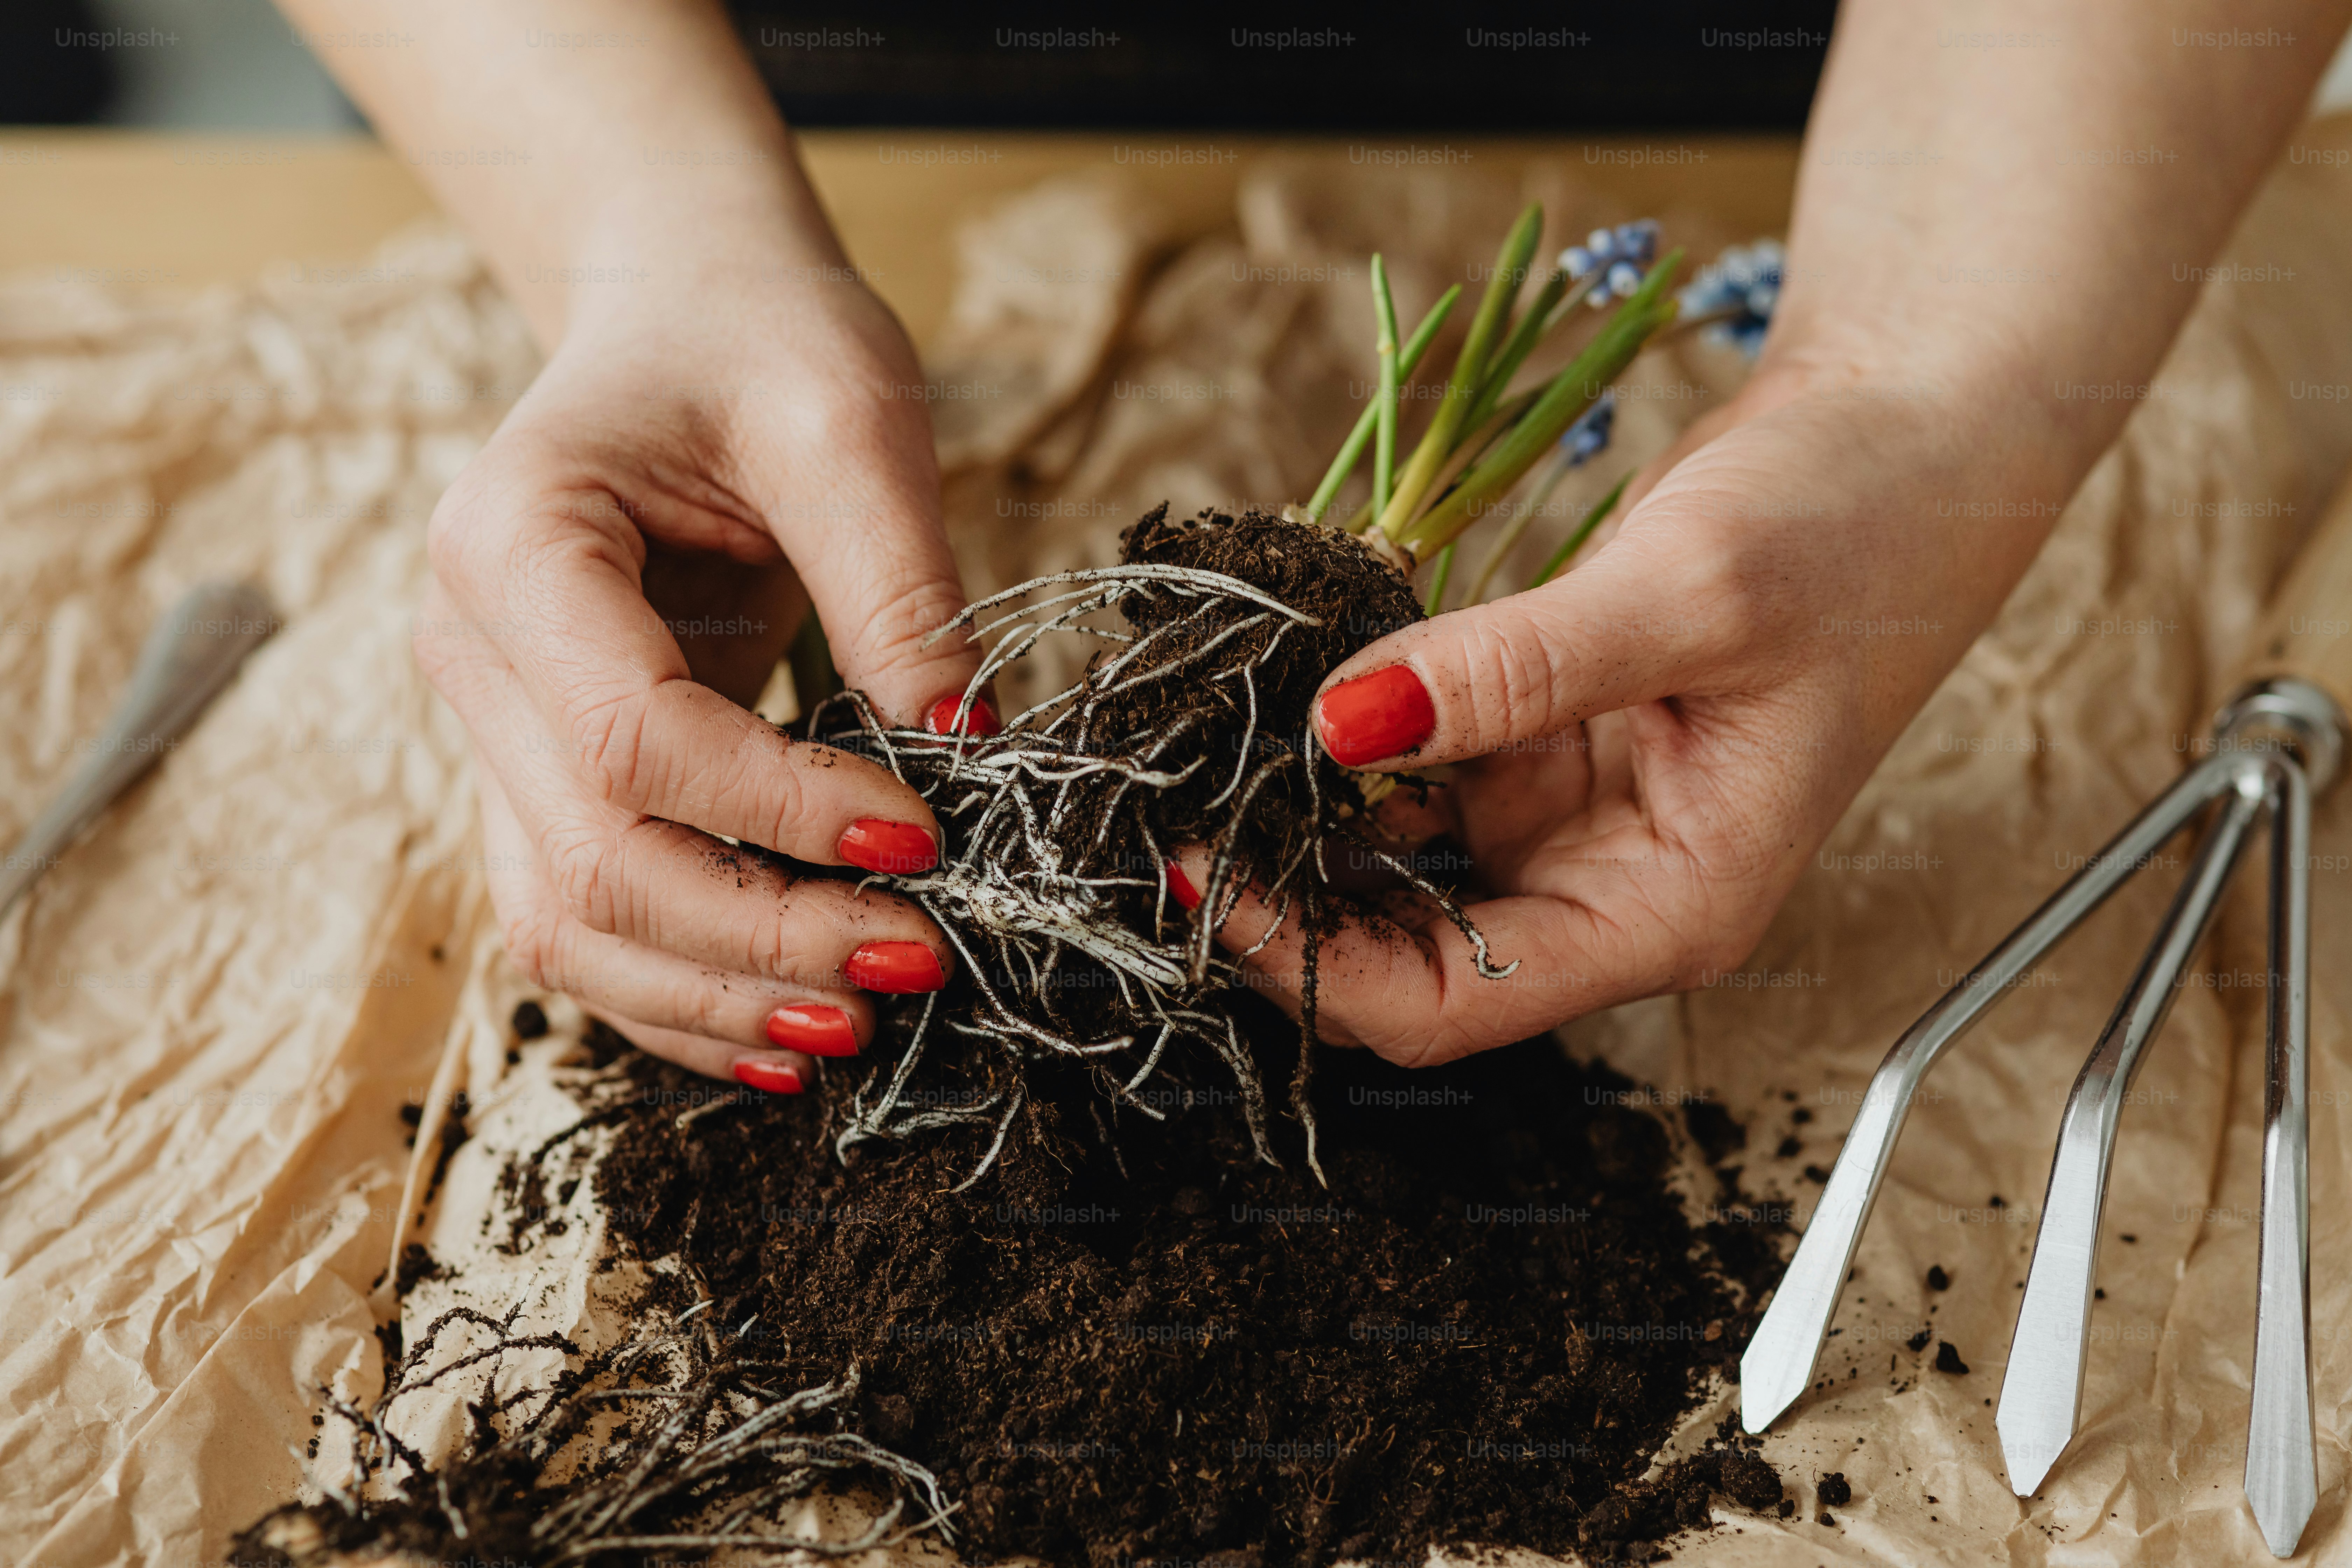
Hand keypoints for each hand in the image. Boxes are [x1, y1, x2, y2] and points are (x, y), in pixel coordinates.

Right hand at [413, 269, 990, 1091]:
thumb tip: (964, 749)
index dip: (782, 813)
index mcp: (513, 544)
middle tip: (918, 962)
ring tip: (857, 1023)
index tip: (923, 836)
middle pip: (596, 859)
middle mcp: (471, 653)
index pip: (636, 739)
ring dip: (713, 993)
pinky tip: (782, 1027)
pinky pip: (586, 919)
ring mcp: (490, 728)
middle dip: (760, 935)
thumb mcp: (847, 419)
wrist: (686, 321)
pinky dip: (680, 989)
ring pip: (568, 923)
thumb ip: (896, 583)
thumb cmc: (758, 342)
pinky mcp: (542, 775)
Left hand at [1184, 360, 2061, 1062]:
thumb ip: (1513, 671)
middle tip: (1164, 824)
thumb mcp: (1690, 595)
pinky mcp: (1538, 740)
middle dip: (1284, 909)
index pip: (1454, 1001)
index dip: (1313, 962)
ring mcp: (1567, 814)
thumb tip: (1343, 722)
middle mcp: (1609, 885)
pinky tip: (1270, 702)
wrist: (1906, 432)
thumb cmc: (1854, 527)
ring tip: (1192, 765)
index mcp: (1668, 908)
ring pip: (1393, 863)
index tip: (1201, 880)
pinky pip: (1411, 769)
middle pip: (1403, 953)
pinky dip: (1340, 742)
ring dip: (1295, 825)